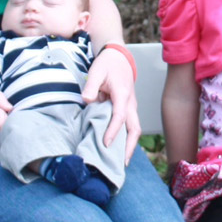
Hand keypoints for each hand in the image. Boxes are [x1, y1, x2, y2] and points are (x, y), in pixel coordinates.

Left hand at [84, 47, 140, 164]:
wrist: (119, 58)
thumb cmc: (107, 65)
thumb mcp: (97, 71)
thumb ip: (91, 86)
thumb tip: (87, 100)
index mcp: (122, 95)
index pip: (120, 117)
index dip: (113, 131)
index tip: (105, 143)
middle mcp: (130, 103)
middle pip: (134, 128)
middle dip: (129, 147)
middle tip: (121, 163)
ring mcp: (131, 107)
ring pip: (134, 129)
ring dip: (129, 146)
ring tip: (120, 162)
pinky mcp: (128, 110)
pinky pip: (129, 127)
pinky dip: (126, 139)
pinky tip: (118, 150)